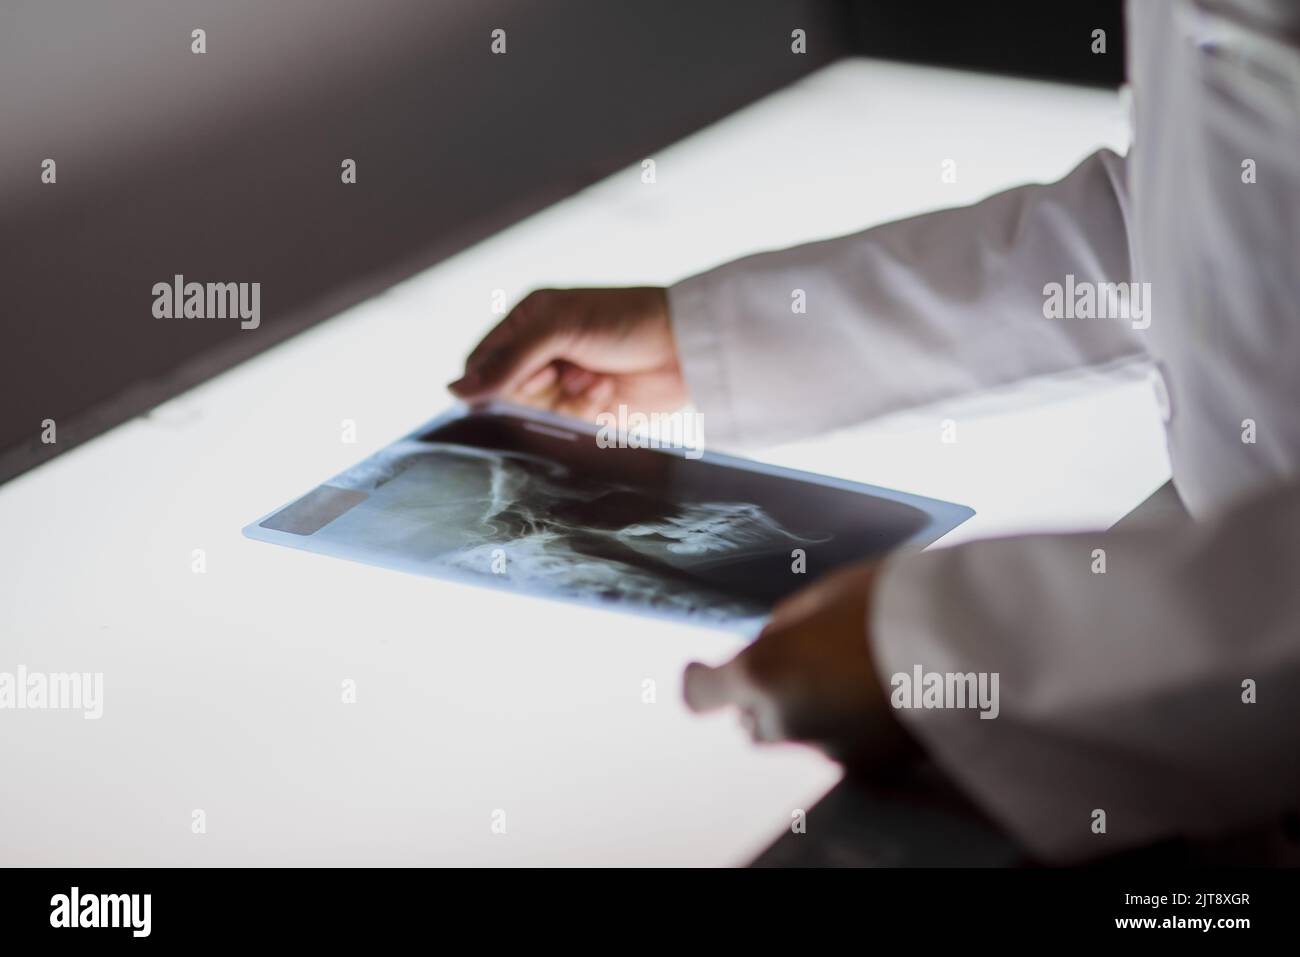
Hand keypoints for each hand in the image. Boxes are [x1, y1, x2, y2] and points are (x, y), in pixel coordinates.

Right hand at [449, 287, 685, 419]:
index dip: (491, 381)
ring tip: (596, 380)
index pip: (481, 364)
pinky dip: (581, 419)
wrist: (687, 347)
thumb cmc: (626, 319)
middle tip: (566, 374)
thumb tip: (455, 390)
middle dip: (535, 393)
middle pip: (505, 398)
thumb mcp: (559, 327)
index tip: (522, 380)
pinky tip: (607, 395)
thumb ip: (508, 359)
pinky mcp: (586, 416)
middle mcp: (540, 355)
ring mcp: (563, 387)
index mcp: (527, 323)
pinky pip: (562, 434)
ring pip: (534, 419)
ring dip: (563, 405)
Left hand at [683, 561, 918, 769]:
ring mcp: (828, 748)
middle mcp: (787, 721)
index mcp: (763, 672)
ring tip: (850, 670)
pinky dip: (845, 724)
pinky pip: (838, 745)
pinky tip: (877, 693)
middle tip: (800, 657)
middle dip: (763, 693)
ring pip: (796, 734)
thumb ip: (784, 625)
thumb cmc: (895, 602)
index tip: (699, 670)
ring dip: (805, 709)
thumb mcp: (825, 594)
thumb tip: (769, 643)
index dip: (699, 681)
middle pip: (751, 719)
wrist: (972, 644)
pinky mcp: (869, 765)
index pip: (702, 693)